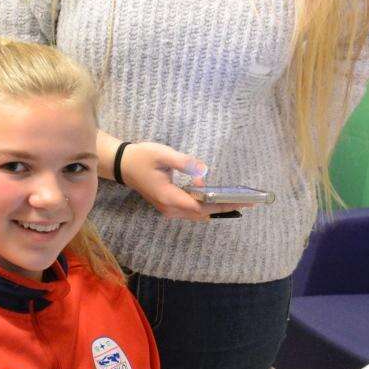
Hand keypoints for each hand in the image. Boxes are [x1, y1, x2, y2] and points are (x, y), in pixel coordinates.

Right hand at [117, 142, 244, 221]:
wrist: (122, 164)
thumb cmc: (141, 157)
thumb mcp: (163, 154)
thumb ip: (185, 162)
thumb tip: (204, 170)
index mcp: (169, 197)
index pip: (201, 205)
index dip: (222, 204)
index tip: (240, 202)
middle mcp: (169, 208)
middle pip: (202, 213)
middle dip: (223, 207)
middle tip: (247, 201)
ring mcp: (168, 209)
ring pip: (196, 213)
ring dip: (214, 206)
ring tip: (234, 198)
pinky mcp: (168, 205)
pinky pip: (190, 210)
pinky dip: (203, 204)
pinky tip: (212, 194)